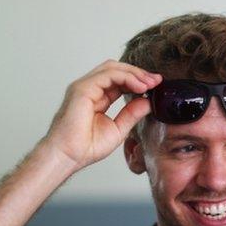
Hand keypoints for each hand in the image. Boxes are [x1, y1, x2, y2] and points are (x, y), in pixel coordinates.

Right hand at [40, 60, 160, 169]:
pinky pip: (107, 76)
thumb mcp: (118, 129)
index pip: (119, 81)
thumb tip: (147, 102)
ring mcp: (84, 87)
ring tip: (150, 83)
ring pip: (112, 68)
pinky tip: (139, 86)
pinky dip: (126, 78)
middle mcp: (89, 89)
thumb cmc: (85, 147)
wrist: (68, 156)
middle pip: (116, 70)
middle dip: (138, 73)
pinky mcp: (82, 89)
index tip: (155, 85)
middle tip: (157, 80)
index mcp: (96, 97)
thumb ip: (132, 114)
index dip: (138, 80)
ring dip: (134, 73)